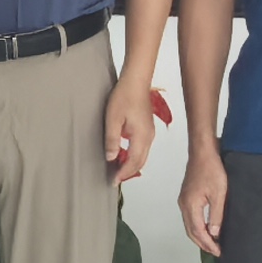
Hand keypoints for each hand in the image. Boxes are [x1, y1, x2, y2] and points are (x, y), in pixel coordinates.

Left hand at [101, 68, 161, 187]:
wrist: (136, 81)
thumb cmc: (124, 96)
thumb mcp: (112, 119)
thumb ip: (112, 140)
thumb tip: (111, 157)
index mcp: (141, 136)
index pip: (134, 162)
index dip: (124, 173)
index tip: (114, 181)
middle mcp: (149, 137)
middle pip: (140, 162)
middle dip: (128, 172)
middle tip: (115, 178)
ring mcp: (150, 132)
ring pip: (142, 155)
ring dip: (131, 164)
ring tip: (117, 168)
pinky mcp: (147, 128)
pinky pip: (142, 147)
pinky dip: (134, 155)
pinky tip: (124, 154)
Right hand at [178, 135, 227, 255]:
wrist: (203, 152)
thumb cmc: (212, 169)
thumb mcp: (219, 194)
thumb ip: (216, 215)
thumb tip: (215, 232)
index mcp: (190, 205)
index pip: (198, 231)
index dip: (208, 243)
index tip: (218, 251)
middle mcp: (184, 204)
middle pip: (190, 231)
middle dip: (202, 243)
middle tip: (215, 251)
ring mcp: (184, 200)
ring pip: (189, 225)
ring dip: (199, 236)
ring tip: (212, 243)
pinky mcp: (187, 196)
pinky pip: (190, 217)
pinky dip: (197, 226)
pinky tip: (206, 227)